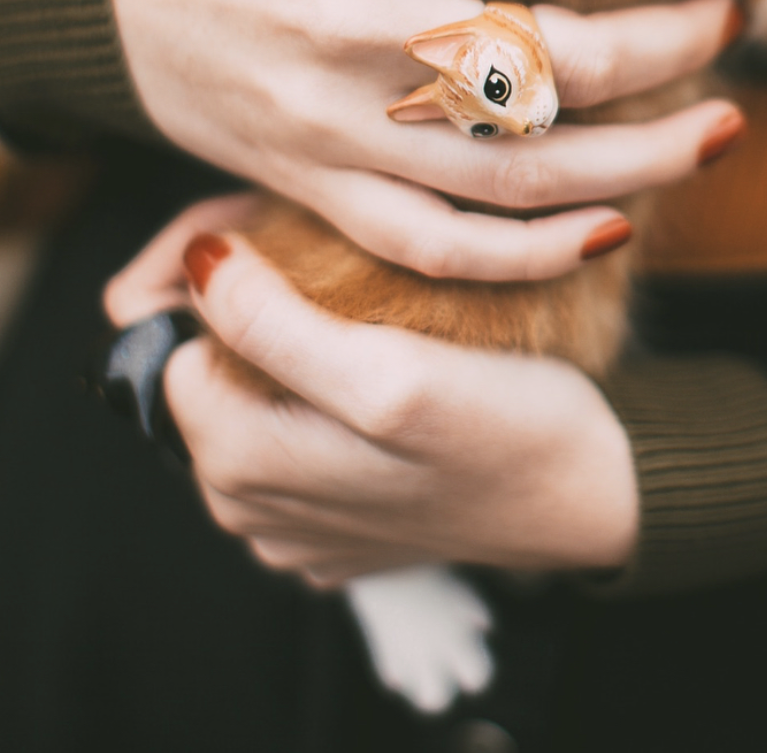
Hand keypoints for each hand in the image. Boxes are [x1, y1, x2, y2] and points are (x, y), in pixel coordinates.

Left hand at [106, 228, 638, 582]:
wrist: (596, 491)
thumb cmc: (507, 428)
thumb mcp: (392, 373)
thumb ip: (276, 326)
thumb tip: (196, 263)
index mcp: (239, 471)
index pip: (171, 346)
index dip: (225, 282)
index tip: (287, 243)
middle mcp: (249, 511)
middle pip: (207, 374)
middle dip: (254, 311)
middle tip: (331, 259)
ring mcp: (294, 523)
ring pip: (252, 400)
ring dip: (290, 348)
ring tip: (362, 304)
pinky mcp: (340, 520)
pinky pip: (298, 437)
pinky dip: (323, 393)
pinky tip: (380, 360)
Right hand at [113, 0, 752, 279]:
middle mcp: (365, 27)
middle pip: (566, 61)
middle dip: (681, 43)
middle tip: (739, 19)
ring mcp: (342, 123)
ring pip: (523, 174)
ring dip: (644, 162)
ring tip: (726, 129)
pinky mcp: (320, 182)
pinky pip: (439, 246)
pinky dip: (532, 255)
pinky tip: (609, 226)